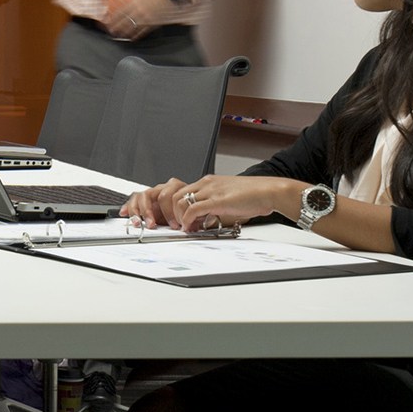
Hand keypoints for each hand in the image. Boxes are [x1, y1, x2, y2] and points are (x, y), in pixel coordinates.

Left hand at [110, 0, 175, 39]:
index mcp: (136, 2)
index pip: (121, 11)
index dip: (114, 17)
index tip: (108, 21)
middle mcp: (140, 11)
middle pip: (125, 21)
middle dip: (117, 27)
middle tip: (111, 31)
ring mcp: (147, 18)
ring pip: (133, 28)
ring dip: (125, 33)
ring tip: (119, 36)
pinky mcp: (154, 23)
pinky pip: (144, 31)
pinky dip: (137, 36)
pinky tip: (132, 38)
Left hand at [124, 174, 296, 231]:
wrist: (270, 191)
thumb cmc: (251, 199)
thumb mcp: (224, 205)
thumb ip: (208, 212)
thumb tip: (196, 225)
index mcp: (203, 183)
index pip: (171, 190)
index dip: (154, 203)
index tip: (142, 215)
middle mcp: (202, 183)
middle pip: (167, 193)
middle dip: (158, 211)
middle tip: (159, 226)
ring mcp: (209, 190)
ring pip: (177, 200)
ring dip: (174, 217)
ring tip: (180, 228)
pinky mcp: (217, 199)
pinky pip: (193, 208)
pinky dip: (187, 219)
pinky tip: (189, 228)